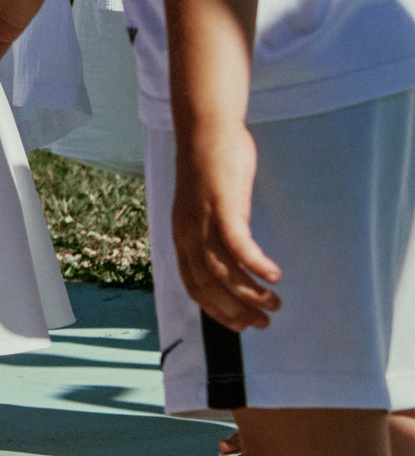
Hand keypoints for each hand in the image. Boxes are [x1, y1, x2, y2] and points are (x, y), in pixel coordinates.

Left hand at [172, 123, 280, 330]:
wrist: (205, 129)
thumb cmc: (211, 169)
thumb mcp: (209, 207)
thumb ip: (216, 233)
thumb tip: (235, 258)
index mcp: (181, 236)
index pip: (194, 285)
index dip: (216, 310)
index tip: (239, 326)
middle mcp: (187, 232)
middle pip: (209, 285)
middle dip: (236, 311)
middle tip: (263, 323)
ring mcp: (202, 219)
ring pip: (223, 270)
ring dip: (250, 294)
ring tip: (275, 305)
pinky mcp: (221, 205)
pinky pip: (237, 244)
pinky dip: (255, 264)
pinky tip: (274, 276)